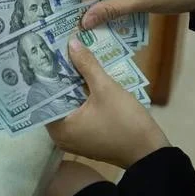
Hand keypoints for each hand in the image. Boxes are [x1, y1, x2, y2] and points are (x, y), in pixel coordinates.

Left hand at [46, 37, 169, 168]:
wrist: (150, 152)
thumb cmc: (125, 122)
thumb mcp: (106, 89)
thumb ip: (86, 65)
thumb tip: (71, 43)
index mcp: (58, 128)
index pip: (44, 97)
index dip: (48, 74)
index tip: (49, 55)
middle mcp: (60, 137)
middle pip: (56, 101)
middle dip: (61, 79)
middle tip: (61, 53)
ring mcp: (74, 140)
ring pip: (68, 108)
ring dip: (72, 88)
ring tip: (73, 62)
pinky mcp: (87, 140)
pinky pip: (78, 116)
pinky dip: (81, 101)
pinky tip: (87, 82)